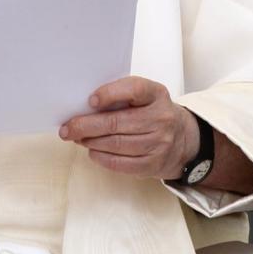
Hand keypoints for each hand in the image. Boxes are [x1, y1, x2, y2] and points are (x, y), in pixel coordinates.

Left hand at [58, 76, 199, 179]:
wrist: (185, 141)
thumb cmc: (154, 114)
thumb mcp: (146, 98)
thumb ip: (121, 97)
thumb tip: (84, 108)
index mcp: (157, 95)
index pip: (134, 89)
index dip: (110, 94)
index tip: (90, 101)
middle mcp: (160, 118)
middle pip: (117, 122)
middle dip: (86, 125)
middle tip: (67, 127)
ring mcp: (159, 143)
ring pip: (115, 144)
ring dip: (90, 141)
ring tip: (77, 138)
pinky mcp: (153, 164)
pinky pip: (120, 163)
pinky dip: (101, 157)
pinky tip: (92, 151)